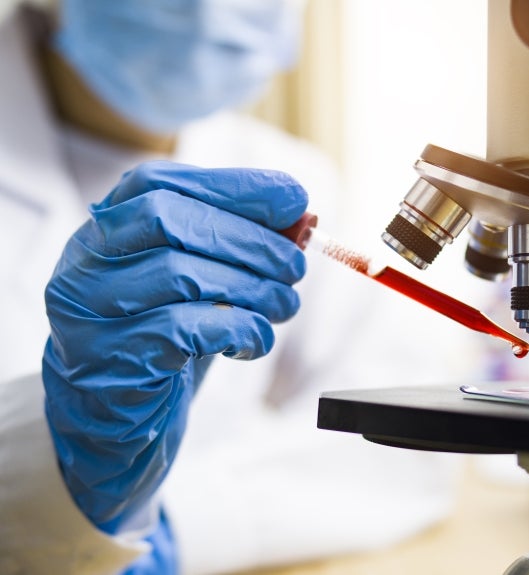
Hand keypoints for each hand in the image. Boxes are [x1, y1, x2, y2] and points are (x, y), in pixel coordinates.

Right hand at [42, 161, 307, 532]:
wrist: (115, 413)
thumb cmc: (164, 335)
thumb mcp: (197, 281)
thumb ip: (232, 245)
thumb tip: (299, 219)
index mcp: (106, 227)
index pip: (160, 183)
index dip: (232, 186)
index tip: (294, 197)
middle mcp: (86, 261)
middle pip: (170, 220)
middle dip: (249, 239)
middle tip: (295, 266)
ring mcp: (89, 310)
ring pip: (180, 274)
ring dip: (252, 288)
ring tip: (283, 304)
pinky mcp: (109, 358)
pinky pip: (184, 330)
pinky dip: (238, 328)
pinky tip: (255, 339)